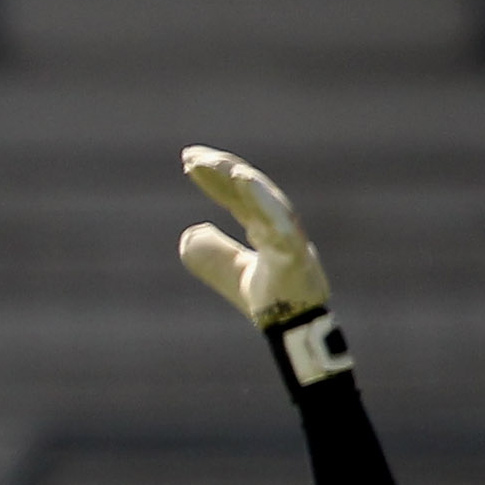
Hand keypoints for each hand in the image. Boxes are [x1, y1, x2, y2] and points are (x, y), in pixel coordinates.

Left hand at [179, 146, 331, 328]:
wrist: (292, 330)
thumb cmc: (269, 301)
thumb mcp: (230, 273)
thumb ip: (211, 255)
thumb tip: (191, 234)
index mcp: (264, 228)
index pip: (236, 195)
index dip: (214, 177)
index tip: (189, 159)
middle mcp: (278, 226)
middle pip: (248, 190)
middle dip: (222, 170)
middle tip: (191, 155)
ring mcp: (289, 238)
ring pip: (265, 200)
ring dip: (241, 180)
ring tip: (218, 164)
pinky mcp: (295, 254)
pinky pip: (279, 223)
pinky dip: (263, 201)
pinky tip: (244, 182)